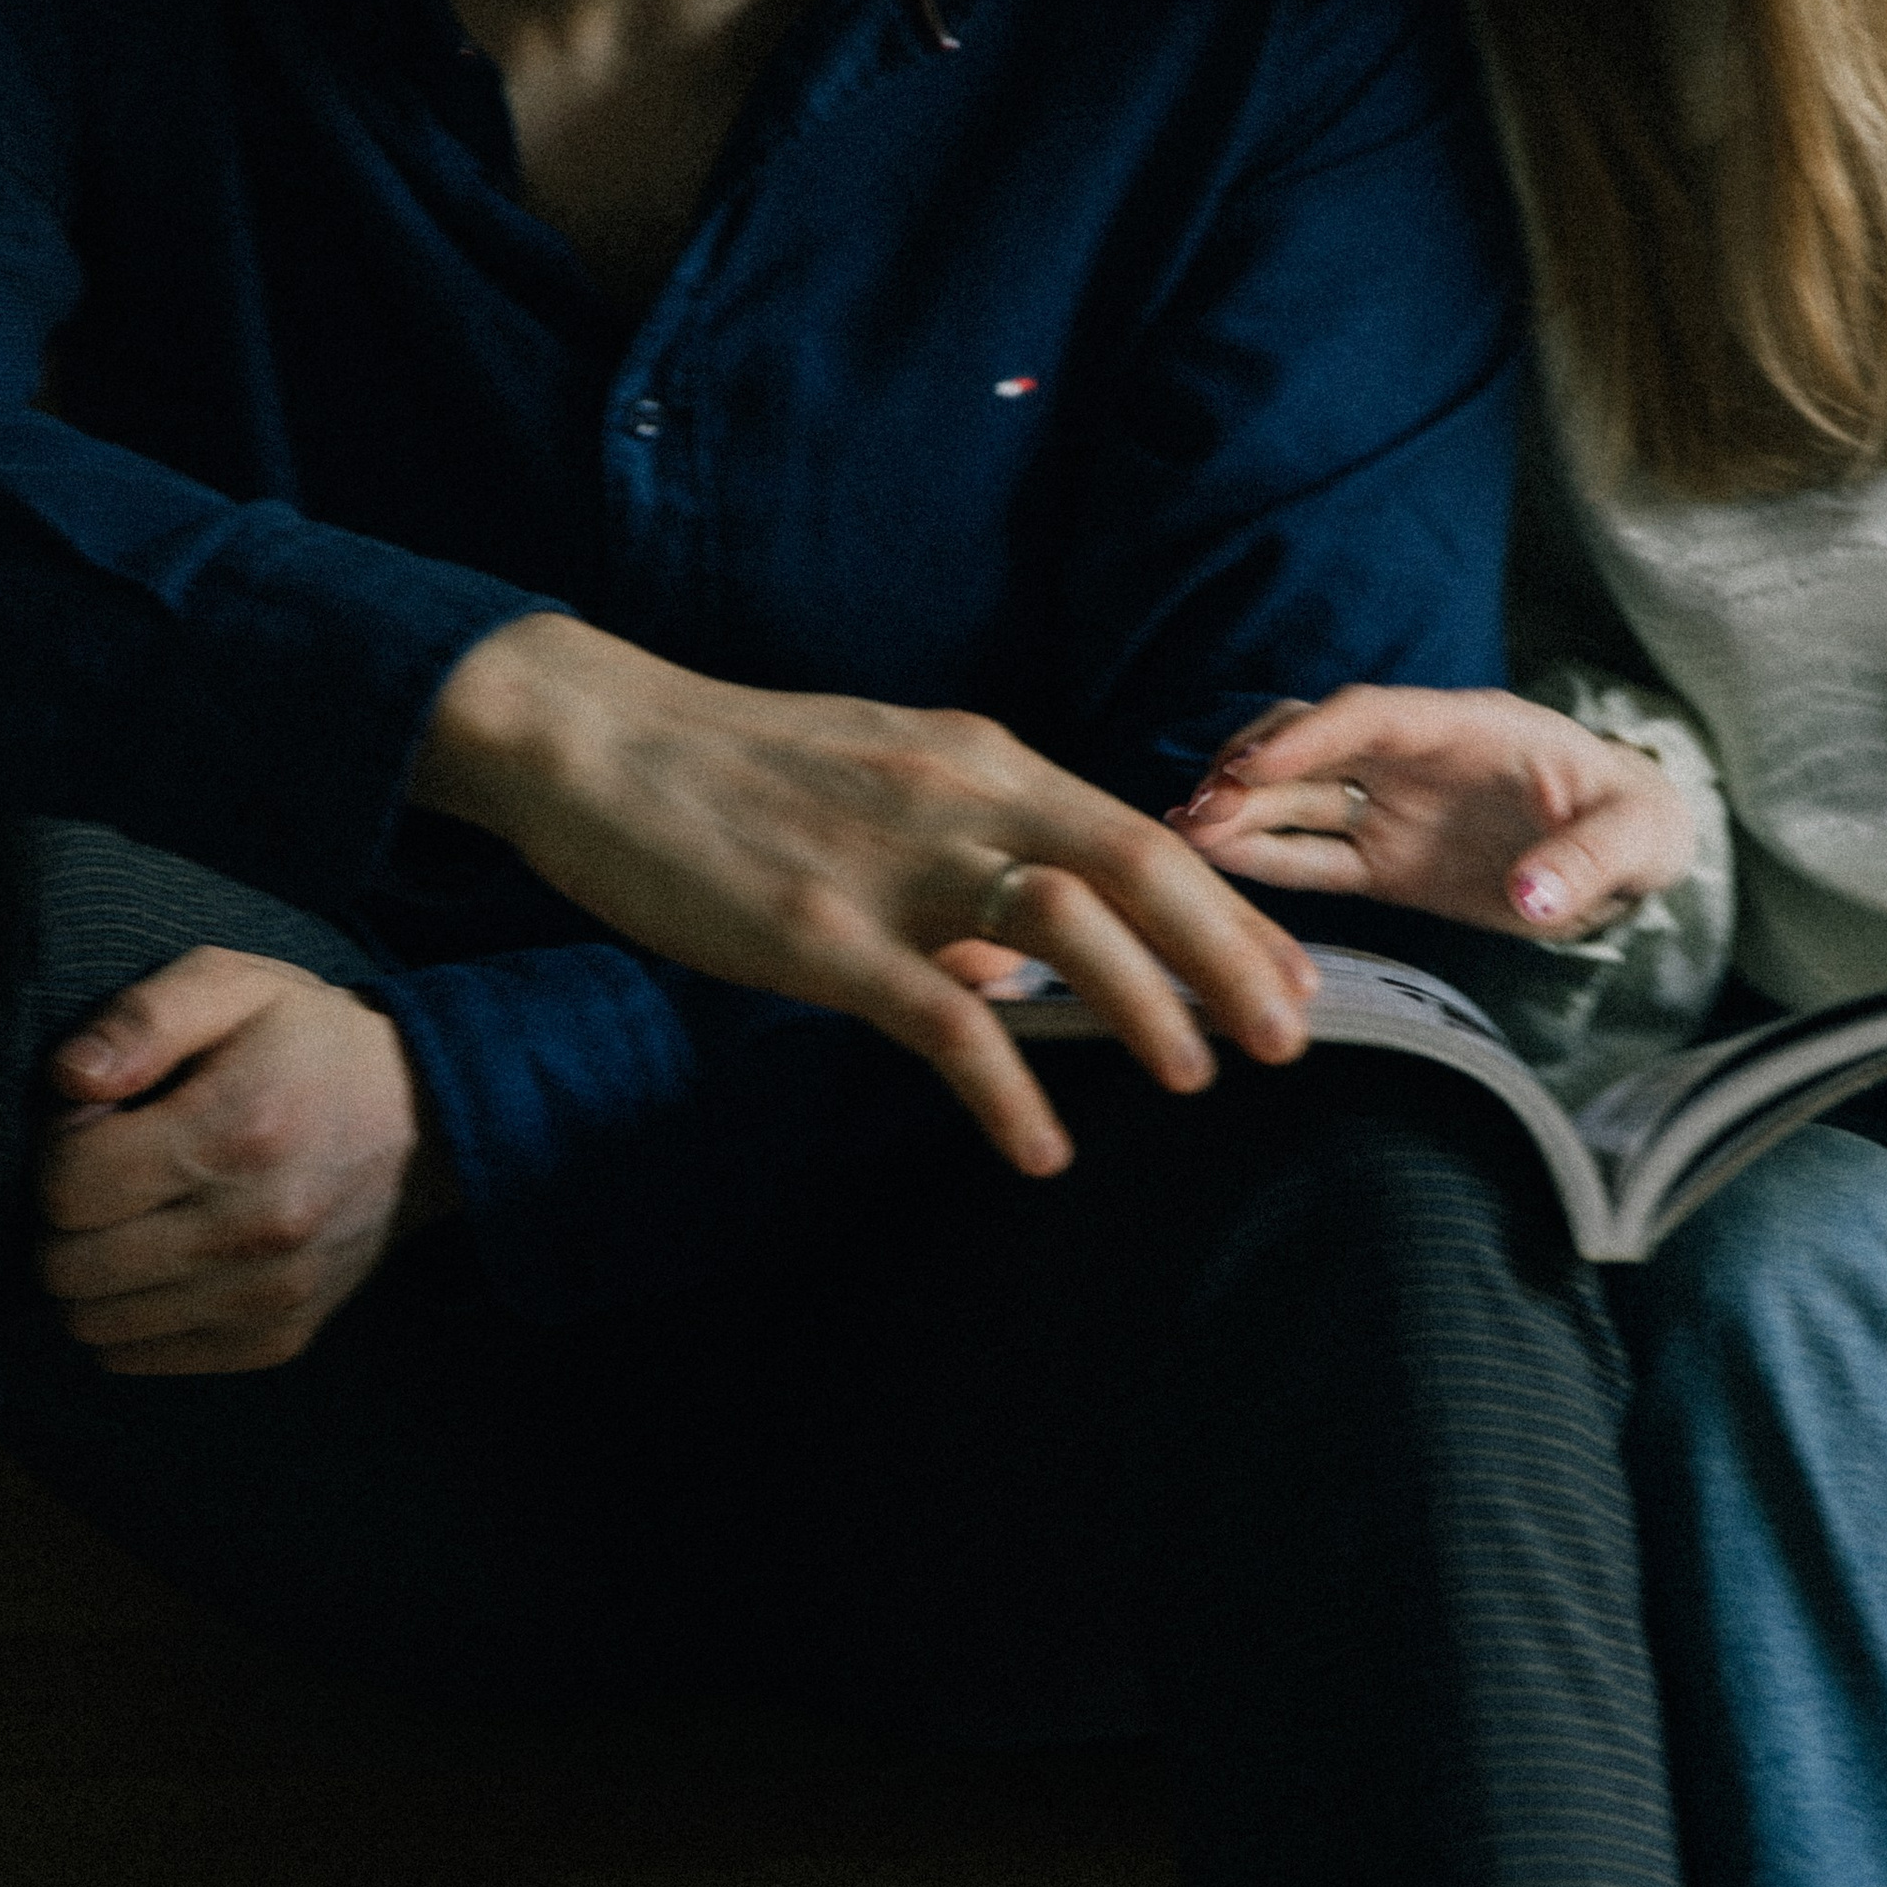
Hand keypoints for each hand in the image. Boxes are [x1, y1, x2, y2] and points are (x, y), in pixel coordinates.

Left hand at [37, 947, 452, 1376]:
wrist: (431, 1120)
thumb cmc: (311, 1043)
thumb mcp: (234, 987)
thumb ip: (142, 1017)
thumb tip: (67, 1079)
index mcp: (237, 1130)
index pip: (66, 1184)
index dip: (58, 1146)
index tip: (102, 1121)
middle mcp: (255, 1226)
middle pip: (68, 1266)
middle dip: (62, 1218)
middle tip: (110, 1176)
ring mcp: (269, 1293)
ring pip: (94, 1324)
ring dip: (88, 1273)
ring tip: (133, 1220)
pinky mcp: (278, 1337)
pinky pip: (140, 1357)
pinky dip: (126, 1317)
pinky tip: (159, 1264)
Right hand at [412, 616, 1316, 1180]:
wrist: (593, 737)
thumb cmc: (735, 771)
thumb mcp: (882, 782)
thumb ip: (965, 851)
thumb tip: (1018, 957)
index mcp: (981, 760)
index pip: (1139, 830)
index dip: (1229, 906)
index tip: (1293, 972)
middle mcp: (958, 798)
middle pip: (1135, 865)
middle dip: (1229, 953)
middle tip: (1292, 1034)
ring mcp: (890, 865)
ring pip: (1062, 922)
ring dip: (1144, 1003)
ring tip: (1194, 1077)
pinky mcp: (819, 933)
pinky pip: (941, 1016)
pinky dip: (1006, 1087)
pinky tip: (1042, 1149)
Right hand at [1172, 686, 1696, 938]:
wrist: (1628, 853)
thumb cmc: (1634, 822)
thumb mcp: (1634, 837)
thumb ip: (1584, 862)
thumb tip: (1533, 899)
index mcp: (1468, 729)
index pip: (1375, 716)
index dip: (1313, 736)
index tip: (1255, 764)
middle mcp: (1415, 760)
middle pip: (1315, 748)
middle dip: (1253, 772)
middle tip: (1196, 811)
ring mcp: (1393, 808)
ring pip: (1299, 801)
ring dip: (1241, 814)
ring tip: (1181, 839)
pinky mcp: (1384, 861)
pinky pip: (1314, 856)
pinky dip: (1263, 860)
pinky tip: (1209, 867)